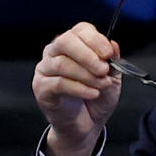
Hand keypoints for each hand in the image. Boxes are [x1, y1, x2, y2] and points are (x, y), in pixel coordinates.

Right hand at [32, 22, 121, 155]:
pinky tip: (92, 93)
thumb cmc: (97, 98)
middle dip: (88, 55)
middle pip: (66, 41)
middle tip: (103, 70)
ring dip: (86, 75)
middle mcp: (55, 52)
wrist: (87, 125)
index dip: (95, 40)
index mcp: (74, 44)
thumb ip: (113, 62)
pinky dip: (79, 88)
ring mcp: (45, 69)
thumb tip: (114, 45)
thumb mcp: (112, 78)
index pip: (81, 31)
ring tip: (102, 85)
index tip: (108, 54)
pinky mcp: (41, 88)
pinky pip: (58, 83)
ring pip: (62, 63)